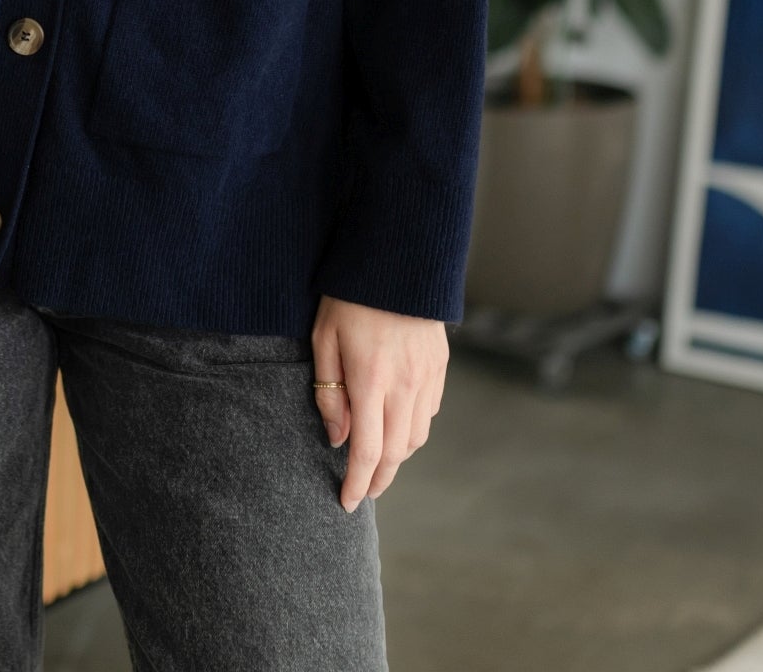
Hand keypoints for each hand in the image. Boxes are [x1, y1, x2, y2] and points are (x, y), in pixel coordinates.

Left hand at [310, 294, 447, 513]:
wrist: (396, 260)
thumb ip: (330, 393)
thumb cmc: (348, 296)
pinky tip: (396, 424)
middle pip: (397, 454)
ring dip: (398, 456)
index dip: (358, 484)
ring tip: (377, 460)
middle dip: (379, 479)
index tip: (346, 502)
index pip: (369, 452)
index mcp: (371, 381)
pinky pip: (429, 413)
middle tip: (362, 490)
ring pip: (417, 437)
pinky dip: (413, 429)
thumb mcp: (323, 339)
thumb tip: (339, 439)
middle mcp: (405, 386)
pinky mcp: (439, 367)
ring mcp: (427, 378)